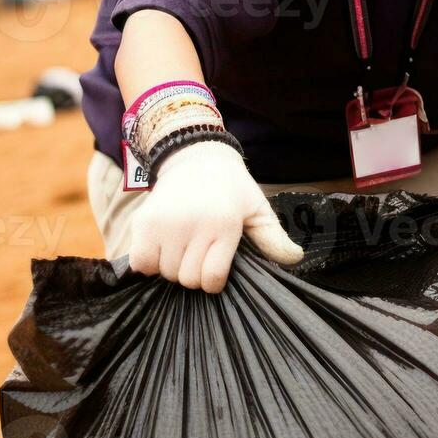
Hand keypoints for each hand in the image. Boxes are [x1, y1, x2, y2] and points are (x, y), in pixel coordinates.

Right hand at [127, 141, 302, 291]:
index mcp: (224, 224)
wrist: (196, 157)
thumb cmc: (231, 188)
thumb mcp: (256, 209)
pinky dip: (149, 262)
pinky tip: (162, 247)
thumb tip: (296, 258)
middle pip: (187, 278)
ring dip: (172, 266)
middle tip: (198, 251)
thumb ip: (273, 237)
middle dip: (193, 272)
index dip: (213, 281)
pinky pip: (141, 263)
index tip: (215, 269)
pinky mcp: (143, 221)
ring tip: (182, 245)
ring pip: (165, 272)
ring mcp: (165, 223)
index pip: (210, 278)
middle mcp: (193, 224)